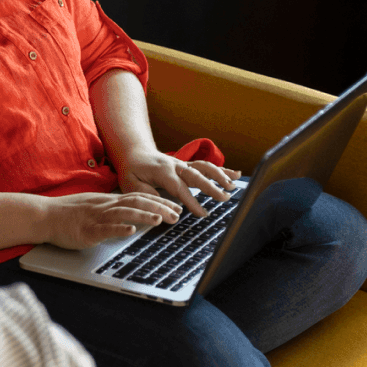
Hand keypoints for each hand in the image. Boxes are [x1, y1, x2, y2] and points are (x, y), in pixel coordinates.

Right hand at [41, 191, 181, 249]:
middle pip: (135, 203)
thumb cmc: (67, 212)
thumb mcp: (93, 205)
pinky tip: (130, 231)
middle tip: (176, 215)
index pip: (138, 197)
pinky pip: (104, 229)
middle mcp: (104, 206)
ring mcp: (95, 217)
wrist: (44, 215)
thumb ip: (112, 208)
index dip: (158, 201)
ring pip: (123, 213)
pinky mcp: (86, 230)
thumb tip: (131, 214)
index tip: (175, 207)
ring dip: (142, 216)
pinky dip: (118, 229)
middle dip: (158, 208)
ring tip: (159, 220)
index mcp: (107, 200)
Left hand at [116, 149, 241, 217]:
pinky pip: (206, 166)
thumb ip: (145, 194)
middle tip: (224, 198)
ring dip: (220, 176)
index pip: (180, 188)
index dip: (192, 201)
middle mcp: (175, 165)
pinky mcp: (187, 165)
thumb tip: (161, 206)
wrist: (135, 153)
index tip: (203, 213)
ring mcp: (183, 164)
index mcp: (162, 171)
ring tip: (232, 187)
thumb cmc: (132, 171)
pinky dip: (222, 169)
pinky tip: (236, 174)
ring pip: (204, 167)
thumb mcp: (130, 184)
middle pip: (197, 176)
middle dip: (211, 187)